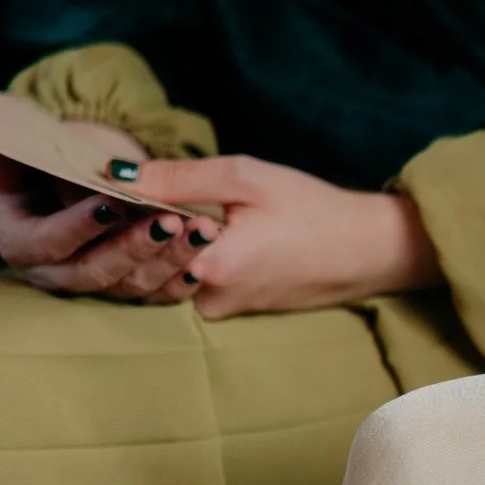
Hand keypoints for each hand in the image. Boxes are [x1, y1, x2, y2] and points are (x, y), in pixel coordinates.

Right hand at [0, 153, 204, 302]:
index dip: (78, 226)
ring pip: (130, 285)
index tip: (113, 204)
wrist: (79, 179)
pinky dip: (179, 283)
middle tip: (170, 221)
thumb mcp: (52, 159)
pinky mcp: (127, 288)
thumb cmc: (55, 162)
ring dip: (167, 260)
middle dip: (134, 246)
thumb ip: (59, 170)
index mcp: (21, 239)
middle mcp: (53, 271)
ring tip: (199, 235)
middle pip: (94, 271)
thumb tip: (93, 173)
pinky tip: (200, 267)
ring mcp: (93, 283)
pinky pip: (155, 296)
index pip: (49, 241)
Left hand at [129, 155, 440, 318]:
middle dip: (131, 231)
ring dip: (153, 248)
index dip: (120, 208)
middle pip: (141, 264)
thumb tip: (116, 173)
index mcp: (209, 265)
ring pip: (161, 278)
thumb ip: (178, 177)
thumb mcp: (246, 179)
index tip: (114, 184)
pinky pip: (187, 286)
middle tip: (132, 196)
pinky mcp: (235, 311)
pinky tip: (191, 232)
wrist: (371, 251)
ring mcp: (222, 310)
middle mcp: (209, 298)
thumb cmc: (314, 211)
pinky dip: (178, 260)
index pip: (135, 236)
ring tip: (163, 211)